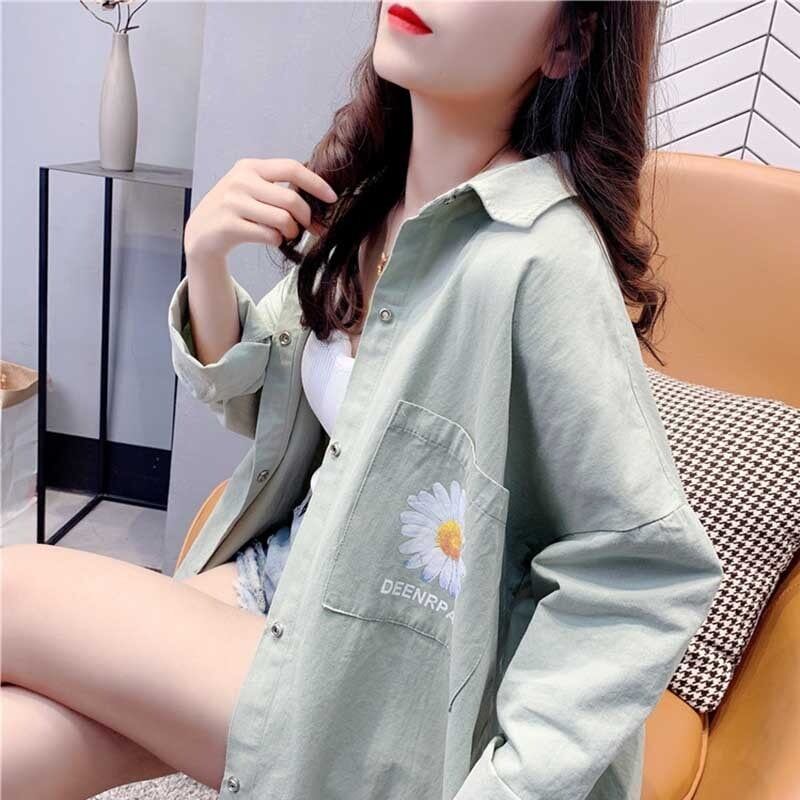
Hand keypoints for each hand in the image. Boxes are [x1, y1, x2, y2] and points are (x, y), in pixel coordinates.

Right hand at [184, 157, 337, 264]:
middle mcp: (241, 181)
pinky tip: (272, 239)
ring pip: (283, 219)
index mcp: (250, 167)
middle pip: (291, 199)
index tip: (332, 198)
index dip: (316, 183)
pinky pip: (269, 235)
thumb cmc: (236, 210)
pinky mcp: (229, 225)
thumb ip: (280, 189)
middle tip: (308, 227)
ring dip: (292, 231)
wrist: (202, 231)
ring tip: (288, 234)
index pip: (292, 168)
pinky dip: (277, 240)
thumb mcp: (253, 189)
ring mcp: (233, 203)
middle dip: (306, 217)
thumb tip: (321, 202)